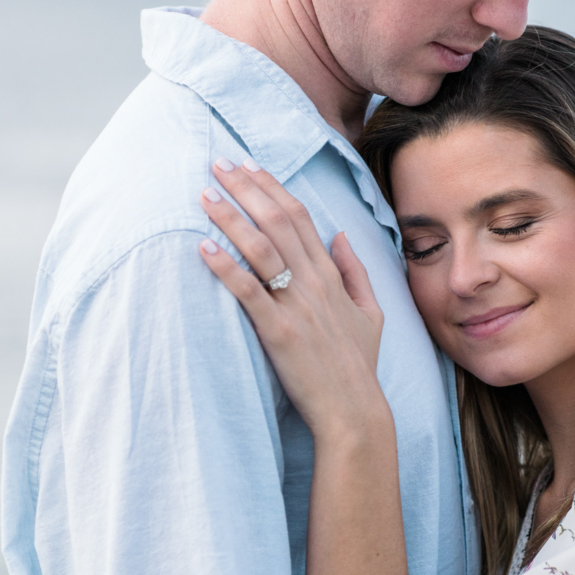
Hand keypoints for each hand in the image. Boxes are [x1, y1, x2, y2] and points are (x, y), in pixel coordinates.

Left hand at [199, 159, 385, 439]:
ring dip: (231, 218)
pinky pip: (248, 293)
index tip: (248, 165)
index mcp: (331, 276)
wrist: (354, 411)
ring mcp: (297, 307)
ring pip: (261, 250)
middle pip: (277, 222)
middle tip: (217, 163)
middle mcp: (314, 284)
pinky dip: (226, 268)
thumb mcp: (370, 313)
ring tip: (205, 195)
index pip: (299, 217)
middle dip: (246, 188)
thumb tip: (339, 235)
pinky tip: (203, 248)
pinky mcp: (279, 333)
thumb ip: (355, 272)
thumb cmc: (357, 366)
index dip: (272, 187)